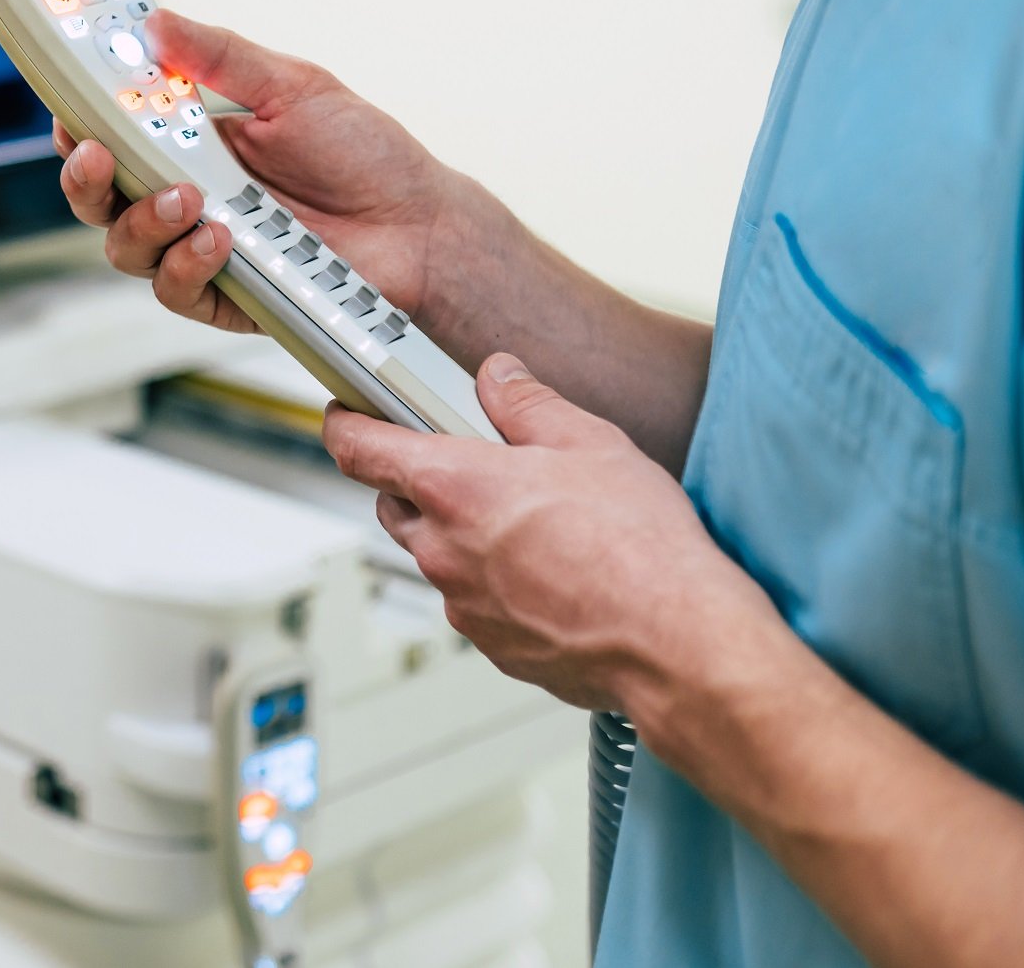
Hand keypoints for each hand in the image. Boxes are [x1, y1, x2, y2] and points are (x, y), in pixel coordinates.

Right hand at [56, 13, 466, 331]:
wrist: (419, 225)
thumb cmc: (365, 155)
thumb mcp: (292, 85)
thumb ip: (220, 56)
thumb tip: (155, 22)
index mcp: (191, 140)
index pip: (111, 132)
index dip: (79, 123)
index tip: (70, 106)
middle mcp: (186, 193)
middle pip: (100, 195)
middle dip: (83, 177)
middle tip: (97, 155)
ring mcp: (201, 246)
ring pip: (126, 247)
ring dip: (140, 221)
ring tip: (186, 198)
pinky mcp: (225, 294)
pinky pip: (175, 289)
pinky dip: (186, 263)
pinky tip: (219, 239)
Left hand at [323, 356, 788, 718]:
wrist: (678, 644)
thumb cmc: (641, 550)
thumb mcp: (589, 443)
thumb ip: (528, 403)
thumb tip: (499, 377)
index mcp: (452, 486)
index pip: (357, 447)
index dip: (344, 422)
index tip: (346, 411)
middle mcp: (443, 548)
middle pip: (392, 503)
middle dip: (416, 479)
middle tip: (470, 462)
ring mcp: (463, 603)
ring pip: (436, 555)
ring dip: (461, 534)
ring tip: (529, 521)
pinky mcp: (491, 645)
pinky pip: (473, 602)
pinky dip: (494, 583)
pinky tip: (549, 571)